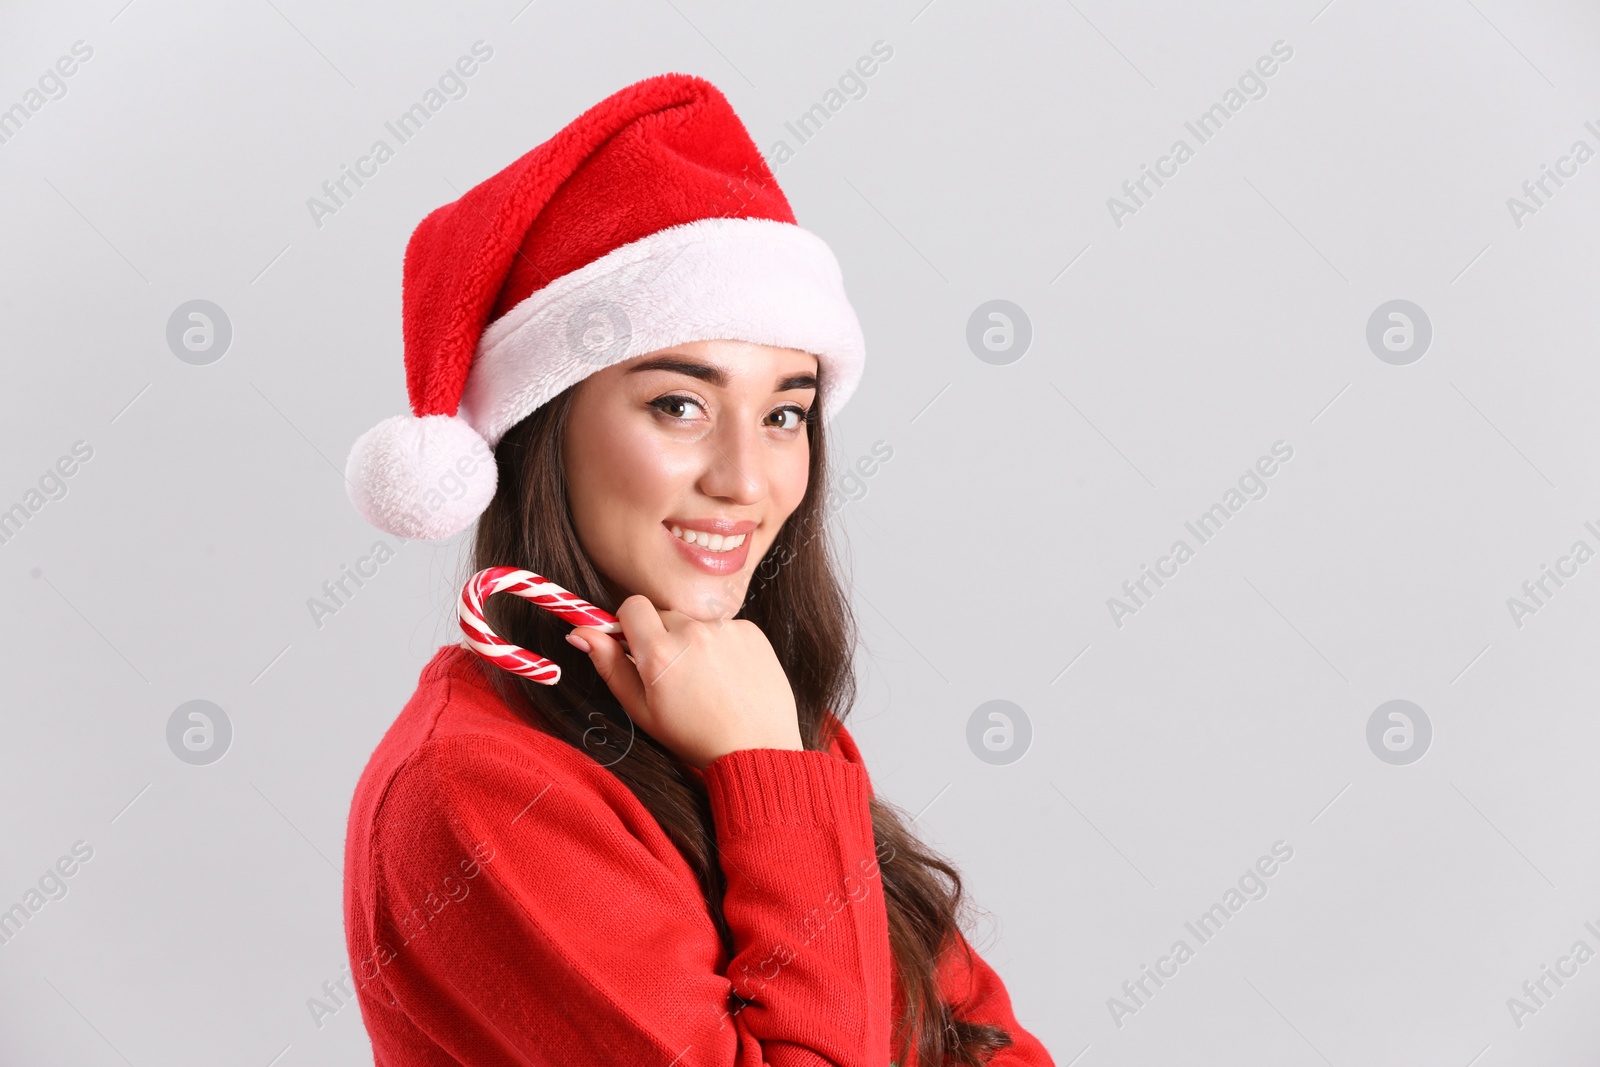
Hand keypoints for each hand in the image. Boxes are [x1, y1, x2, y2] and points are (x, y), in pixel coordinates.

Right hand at [566, 595, 802, 769]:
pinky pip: (725, 627)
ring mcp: (725, 628)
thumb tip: (580, 631)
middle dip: (662, 636)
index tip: (637, 645)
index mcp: (659, 652)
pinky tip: (728, 676)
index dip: (630, 624)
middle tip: (675, 674)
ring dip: (694, 641)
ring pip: (695, 621)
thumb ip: (609, 665)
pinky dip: (722, 645)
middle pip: (664, 614)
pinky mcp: (751, 630)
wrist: (756, 748)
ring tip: (706, 679)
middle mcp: (693, 631)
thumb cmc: (694, 736)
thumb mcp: (641, 709)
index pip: (632, 606)